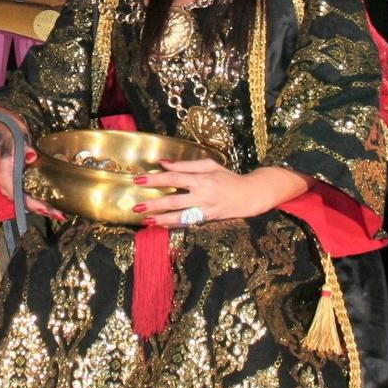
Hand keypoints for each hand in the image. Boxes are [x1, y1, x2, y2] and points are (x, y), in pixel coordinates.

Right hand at [0, 110, 63, 219]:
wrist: (6, 128)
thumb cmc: (10, 134)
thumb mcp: (16, 139)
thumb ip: (23, 149)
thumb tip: (31, 156)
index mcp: (5, 173)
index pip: (16, 193)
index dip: (30, 203)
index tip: (45, 208)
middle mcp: (8, 181)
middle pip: (23, 201)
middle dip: (40, 209)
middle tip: (59, 215)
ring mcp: (14, 182)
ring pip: (26, 200)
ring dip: (42, 207)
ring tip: (58, 212)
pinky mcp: (20, 180)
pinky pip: (29, 194)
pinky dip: (40, 200)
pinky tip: (52, 203)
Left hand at [131, 160, 309, 226]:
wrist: (250, 195)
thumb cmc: (228, 177)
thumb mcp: (209, 165)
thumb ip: (185, 165)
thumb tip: (163, 163)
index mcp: (202, 178)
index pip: (174, 178)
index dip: (156, 180)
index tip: (138, 181)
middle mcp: (203, 195)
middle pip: (174, 200)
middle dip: (154, 204)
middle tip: (137, 207)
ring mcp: (206, 209)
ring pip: (180, 216)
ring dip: (162, 219)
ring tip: (147, 221)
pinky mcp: (209, 219)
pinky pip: (188, 222)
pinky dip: (174, 224)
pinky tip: (162, 225)